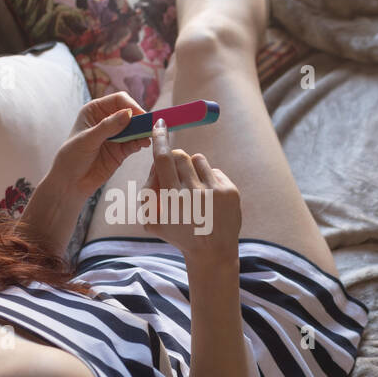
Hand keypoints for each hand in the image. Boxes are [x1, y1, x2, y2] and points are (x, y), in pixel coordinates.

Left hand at [53, 91, 151, 200]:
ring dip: (142, 132)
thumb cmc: (71, 158)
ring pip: (135, 129)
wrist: (69, 183)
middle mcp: (106, 120)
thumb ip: (107, 127)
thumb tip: (128, 114)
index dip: (131, 105)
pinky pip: (135, 143)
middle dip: (140, 119)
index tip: (140, 116)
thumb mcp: (87, 140)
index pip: (118, 100)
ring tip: (149, 137)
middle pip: (130, 113)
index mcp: (94, 110)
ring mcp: (115, 136)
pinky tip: (143, 144)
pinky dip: (141, 143)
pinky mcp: (121, 151)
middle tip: (150, 126)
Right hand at [140, 118, 239, 263]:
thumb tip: (155, 166)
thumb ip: (147, 195)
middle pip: (180, 155)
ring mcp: (214, 191)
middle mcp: (193, 193)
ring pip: (198, 160)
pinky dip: (208, 178)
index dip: (160, 138)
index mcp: (172, 199)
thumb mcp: (153, 223)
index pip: (163, 158)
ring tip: (193, 188)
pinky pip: (214, 171)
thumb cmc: (179, 235)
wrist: (212, 253)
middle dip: (175, 157)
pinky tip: (209, 197)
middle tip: (174, 169)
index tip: (159, 123)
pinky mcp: (230, 191)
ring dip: (192, 168)